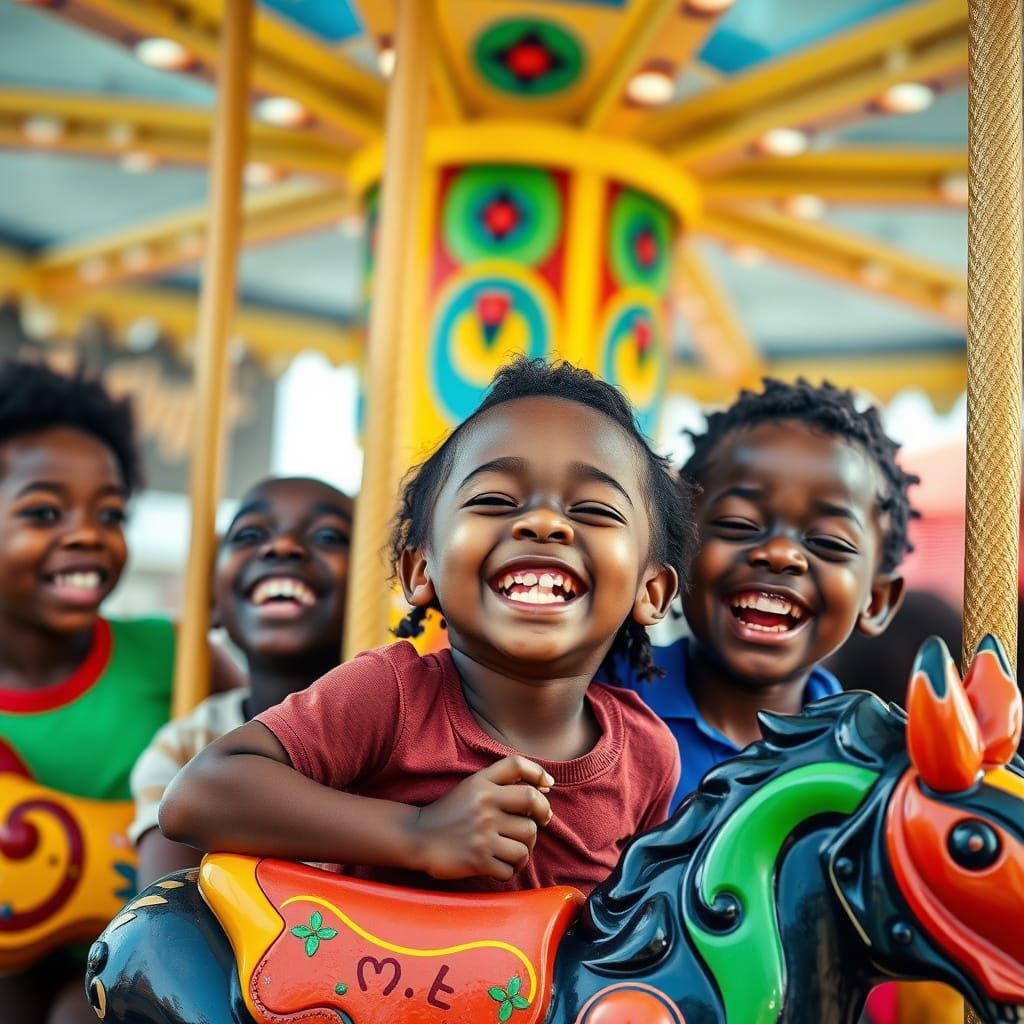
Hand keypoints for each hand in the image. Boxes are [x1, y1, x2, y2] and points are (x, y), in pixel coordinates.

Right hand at [410, 755, 553, 881]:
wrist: (417, 837)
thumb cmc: (450, 812)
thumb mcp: (472, 786)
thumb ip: (503, 779)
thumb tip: (546, 785)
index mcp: (482, 784)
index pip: (518, 766)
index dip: (539, 773)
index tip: (548, 787)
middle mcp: (484, 805)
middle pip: (533, 807)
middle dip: (541, 818)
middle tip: (535, 825)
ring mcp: (482, 833)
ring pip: (527, 842)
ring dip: (524, 849)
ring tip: (513, 850)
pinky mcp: (479, 860)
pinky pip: (511, 868)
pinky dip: (510, 870)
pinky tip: (501, 865)